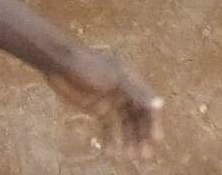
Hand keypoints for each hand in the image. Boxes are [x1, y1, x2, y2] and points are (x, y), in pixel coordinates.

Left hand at [44, 47, 161, 163]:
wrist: (60, 64)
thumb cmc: (89, 67)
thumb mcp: (115, 80)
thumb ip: (137, 93)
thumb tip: (160, 104)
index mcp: (132, 81)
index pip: (148, 105)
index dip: (153, 122)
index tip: (155, 140)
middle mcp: (124, 92)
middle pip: (138, 118)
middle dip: (142, 136)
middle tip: (144, 155)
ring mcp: (111, 101)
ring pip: (125, 124)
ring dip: (129, 140)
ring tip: (130, 156)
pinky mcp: (97, 108)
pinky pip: (108, 127)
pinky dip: (111, 139)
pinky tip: (112, 152)